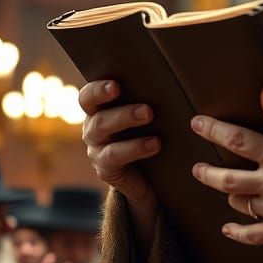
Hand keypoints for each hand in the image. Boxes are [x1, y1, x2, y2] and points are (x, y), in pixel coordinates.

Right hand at [79, 80, 159, 249]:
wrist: (148, 181)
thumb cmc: (149, 137)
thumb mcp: (148, 120)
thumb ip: (150, 101)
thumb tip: (173, 81)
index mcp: (99, 110)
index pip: (89, 96)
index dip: (98, 89)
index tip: (116, 85)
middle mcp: (93, 128)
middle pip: (97, 114)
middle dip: (122, 110)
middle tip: (147, 109)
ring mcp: (96, 149)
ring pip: (102, 131)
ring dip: (126, 121)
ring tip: (150, 117)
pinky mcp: (105, 169)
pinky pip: (114, 155)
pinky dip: (135, 148)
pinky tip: (155, 144)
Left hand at [191, 84, 262, 246]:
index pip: (242, 136)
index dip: (218, 125)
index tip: (202, 119)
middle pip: (226, 171)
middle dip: (204, 163)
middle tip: (192, 162)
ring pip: (236, 200)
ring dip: (222, 190)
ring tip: (213, 181)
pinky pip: (252, 234)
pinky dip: (236, 232)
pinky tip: (227, 228)